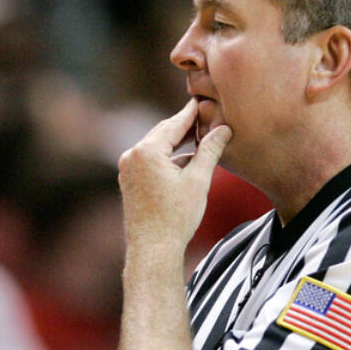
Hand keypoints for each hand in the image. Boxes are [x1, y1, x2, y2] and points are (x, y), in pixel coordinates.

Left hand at [118, 98, 232, 251]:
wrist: (152, 249)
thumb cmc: (176, 217)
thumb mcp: (198, 180)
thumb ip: (210, 150)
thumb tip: (223, 129)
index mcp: (147, 151)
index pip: (174, 123)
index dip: (191, 112)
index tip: (203, 100)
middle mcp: (131, 156)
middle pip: (163, 133)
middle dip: (185, 126)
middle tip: (205, 116)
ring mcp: (127, 169)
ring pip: (156, 147)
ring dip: (177, 143)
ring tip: (200, 138)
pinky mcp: (128, 181)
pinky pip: (150, 161)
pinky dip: (167, 158)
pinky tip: (185, 161)